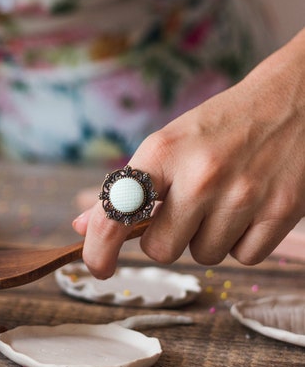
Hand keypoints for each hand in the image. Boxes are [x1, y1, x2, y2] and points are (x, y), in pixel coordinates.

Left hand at [71, 34, 304, 276]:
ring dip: (208, 238)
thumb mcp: (169, 143)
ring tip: (224, 199)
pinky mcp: (281, 211)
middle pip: (161, 249)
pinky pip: (244, 258)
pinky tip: (250, 207)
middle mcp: (201, 173)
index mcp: (164, 150)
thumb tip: (82, 226)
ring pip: (204, 256)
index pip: (116, 212)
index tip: (97, 267)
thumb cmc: (221, 126)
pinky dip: (243, 241)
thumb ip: (127, 187)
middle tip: (184, 210)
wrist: (292, 100)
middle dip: (167, 238)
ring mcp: (243, 194)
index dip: (100, 248)